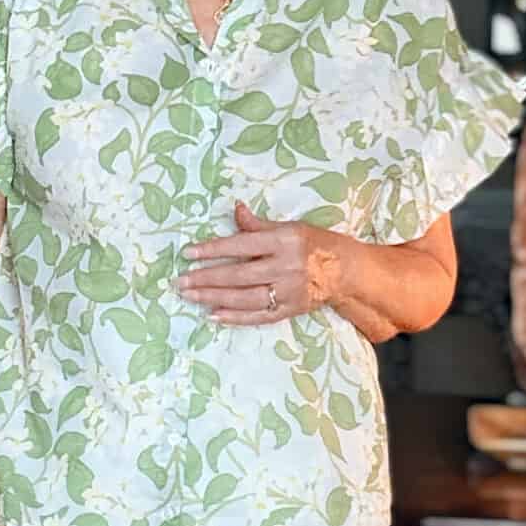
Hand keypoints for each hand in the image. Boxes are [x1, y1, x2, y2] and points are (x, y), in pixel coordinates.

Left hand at [175, 202, 349, 325]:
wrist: (346, 270)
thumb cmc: (315, 243)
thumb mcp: (290, 227)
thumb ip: (259, 225)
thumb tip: (235, 209)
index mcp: (284, 240)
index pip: (241, 245)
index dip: (213, 249)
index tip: (188, 253)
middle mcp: (285, 266)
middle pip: (239, 275)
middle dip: (206, 278)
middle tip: (180, 281)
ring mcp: (288, 291)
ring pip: (245, 297)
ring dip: (214, 297)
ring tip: (190, 295)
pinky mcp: (291, 310)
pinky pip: (258, 316)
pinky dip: (235, 317)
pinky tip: (213, 315)